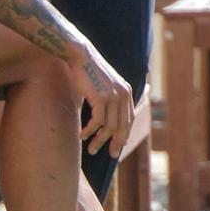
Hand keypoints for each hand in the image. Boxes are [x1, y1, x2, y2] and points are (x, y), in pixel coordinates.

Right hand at [66, 41, 133, 158]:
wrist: (80, 56)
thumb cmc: (88, 71)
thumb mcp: (103, 85)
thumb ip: (109, 98)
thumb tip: (105, 119)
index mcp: (126, 92)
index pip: (129, 120)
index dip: (123, 135)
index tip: (117, 146)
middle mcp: (123, 94)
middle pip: (122, 126)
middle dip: (115, 143)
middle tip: (109, 154)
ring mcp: (113, 96)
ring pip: (109, 127)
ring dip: (100, 140)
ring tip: (91, 149)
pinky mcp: (101, 97)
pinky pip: (97, 122)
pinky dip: (90, 131)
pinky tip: (82, 135)